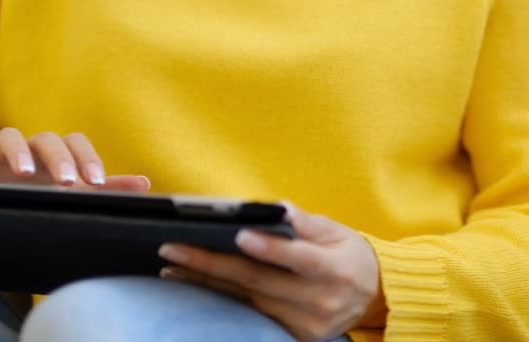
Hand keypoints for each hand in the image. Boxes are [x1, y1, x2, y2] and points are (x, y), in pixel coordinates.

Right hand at [0, 128, 149, 191]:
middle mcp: (32, 151)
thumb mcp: (75, 194)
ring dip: (18, 152)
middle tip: (69, 183)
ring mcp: (0, 158)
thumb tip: (145, 184)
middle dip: (60, 158)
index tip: (97, 182)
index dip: (87, 158)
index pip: (76, 144)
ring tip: (24, 173)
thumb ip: (109, 189)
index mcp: (58, 156)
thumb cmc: (42, 196)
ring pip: (9, 139)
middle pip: (48, 139)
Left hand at [158, 203, 386, 340]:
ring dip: (207, 282)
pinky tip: (197, 285)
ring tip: (173, 267)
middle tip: (173, 249)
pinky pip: (252, 315)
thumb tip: (277, 209)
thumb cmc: (349, 255)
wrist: (372, 295)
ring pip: (247, 301)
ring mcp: (306, 324)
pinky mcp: (296, 336)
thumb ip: (306, 222)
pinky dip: (222, 298)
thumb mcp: (337, 231)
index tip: (238, 234)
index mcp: (334, 269)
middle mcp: (320, 301)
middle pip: (259, 282)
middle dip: (211, 263)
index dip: (269, 248)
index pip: (299, 258)